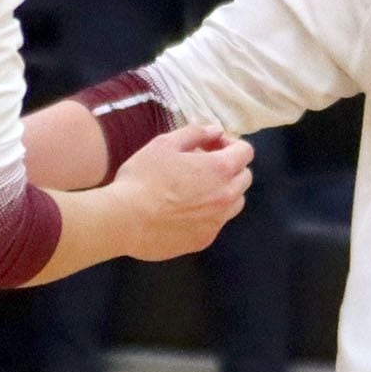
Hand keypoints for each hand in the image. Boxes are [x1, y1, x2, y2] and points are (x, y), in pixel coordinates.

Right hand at [108, 124, 256, 260]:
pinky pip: (216, 222)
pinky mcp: (204, 241)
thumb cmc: (143, 177)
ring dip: (224, 191)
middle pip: (244, 178)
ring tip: (197, 188)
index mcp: (219, 169)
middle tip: (203, 163)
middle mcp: (226, 197)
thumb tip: (215, 131)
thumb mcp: (164, 144)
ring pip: (235, 203)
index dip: (230, 143)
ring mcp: (216, 222)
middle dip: (230, 166)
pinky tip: (184, 210)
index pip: (245, 152)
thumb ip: (195, 133)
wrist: (124, 220)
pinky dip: (209, 213)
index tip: (210, 144)